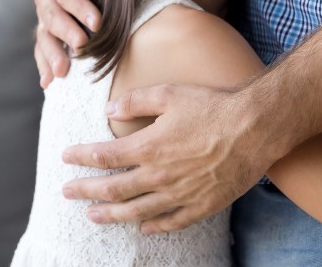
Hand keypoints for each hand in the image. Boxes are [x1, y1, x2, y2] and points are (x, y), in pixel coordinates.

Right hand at [34, 0, 100, 88]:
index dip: (79, 7)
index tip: (97, 23)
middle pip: (52, 15)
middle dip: (67, 33)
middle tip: (82, 47)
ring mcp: (43, 9)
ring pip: (44, 33)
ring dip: (51, 54)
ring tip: (62, 73)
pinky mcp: (46, 23)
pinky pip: (42, 43)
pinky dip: (43, 62)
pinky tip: (48, 82)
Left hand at [61, 84, 277, 233]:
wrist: (255, 128)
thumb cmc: (214, 106)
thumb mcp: (171, 93)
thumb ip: (137, 100)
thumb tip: (109, 110)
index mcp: (149, 146)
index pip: (104, 156)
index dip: (82, 158)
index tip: (66, 158)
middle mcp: (160, 175)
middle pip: (114, 190)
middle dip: (86, 191)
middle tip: (67, 192)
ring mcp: (180, 194)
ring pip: (137, 211)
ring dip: (110, 215)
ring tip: (92, 216)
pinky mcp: (202, 205)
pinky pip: (172, 222)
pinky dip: (154, 227)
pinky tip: (142, 228)